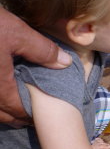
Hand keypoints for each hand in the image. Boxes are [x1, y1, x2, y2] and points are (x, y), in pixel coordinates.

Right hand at [0, 7, 71, 124]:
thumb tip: (64, 63)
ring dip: (2, 109)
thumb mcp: (16, 33)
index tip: (40, 115)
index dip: (30, 113)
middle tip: (30, 113)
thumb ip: (41, 50)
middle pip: (0, 114)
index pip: (16, 109)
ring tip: (14, 104)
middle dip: (15, 116)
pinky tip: (0, 88)